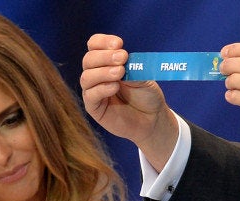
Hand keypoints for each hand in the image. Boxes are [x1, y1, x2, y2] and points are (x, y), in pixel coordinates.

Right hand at [80, 34, 177, 170]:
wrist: (152, 118)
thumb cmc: (147, 95)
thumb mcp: (143, 76)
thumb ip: (131, 68)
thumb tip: (121, 60)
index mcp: (107, 62)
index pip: (95, 45)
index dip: (103, 42)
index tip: (119, 43)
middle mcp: (97, 74)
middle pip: (88, 59)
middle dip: (105, 56)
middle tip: (123, 57)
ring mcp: (94, 91)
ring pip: (86, 77)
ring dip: (103, 72)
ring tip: (120, 72)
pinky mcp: (94, 108)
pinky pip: (90, 95)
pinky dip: (101, 89)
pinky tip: (115, 87)